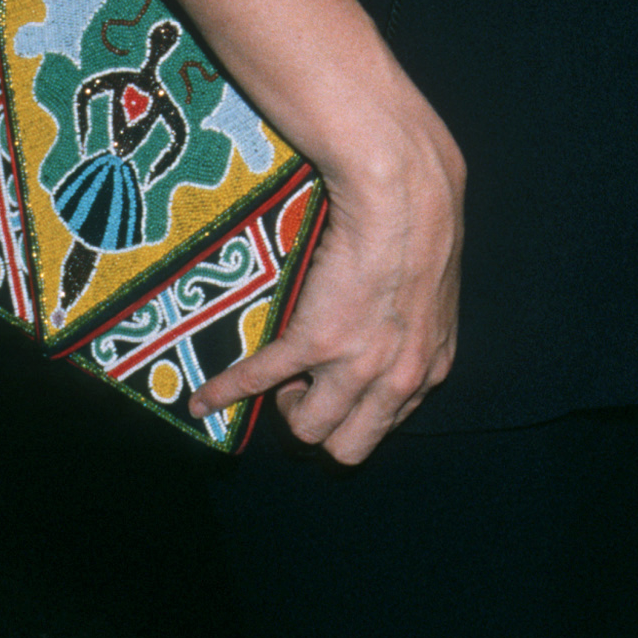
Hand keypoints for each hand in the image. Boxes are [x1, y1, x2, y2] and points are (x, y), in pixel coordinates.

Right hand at [187, 102, 465, 464]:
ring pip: (308, 429)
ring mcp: (356, 363)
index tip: (336, 394)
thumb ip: (414, 331)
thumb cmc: (425, 228)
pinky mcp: (315, 339)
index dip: (354, 415)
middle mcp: (397, 379)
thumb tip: (391, 335)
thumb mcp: (432, 298)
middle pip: (348, 446)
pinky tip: (204, 401)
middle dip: (322, 425)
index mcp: (429, 368)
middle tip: (306, 389)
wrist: (404, 191)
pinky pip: (258, 381)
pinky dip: (225, 393)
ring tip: (283, 377)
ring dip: (289, 407)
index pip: (383, 427)